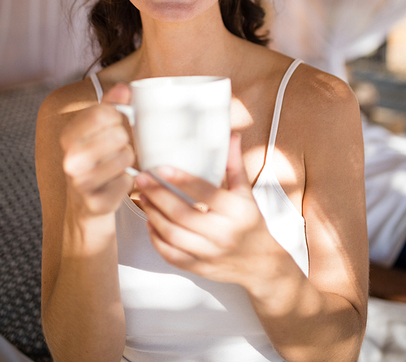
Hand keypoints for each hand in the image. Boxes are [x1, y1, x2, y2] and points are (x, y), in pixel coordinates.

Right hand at [61, 83, 134, 216]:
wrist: (85, 200)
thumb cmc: (96, 157)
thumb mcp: (100, 128)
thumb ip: (112, 104)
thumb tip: (124, 88)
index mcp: (68, 135)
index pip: (103, 112)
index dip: (117, 115)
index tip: (115, 123)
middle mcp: (70, 159)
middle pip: (117, 135)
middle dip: (124, 139)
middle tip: (116, 147)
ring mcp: (81, 184)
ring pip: (125, 158)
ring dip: (127, 159)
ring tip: (117, 163)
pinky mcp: (96, 203)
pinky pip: (127, 182)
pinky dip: (127, 181)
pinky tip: (116, 182)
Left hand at [136, 134, 280, 288]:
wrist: (263, 265)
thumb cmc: (252, 224)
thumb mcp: (247, 193)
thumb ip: (235, 165)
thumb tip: (231, 136)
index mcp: (236, 211)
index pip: (205, 192)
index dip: (181, 180)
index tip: (161, 168)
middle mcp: (223, 233)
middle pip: (182, 213)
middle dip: (158, 195)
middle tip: (142, 179)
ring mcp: (210, 253)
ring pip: (173, 235)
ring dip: (153, 215)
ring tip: (144, 198)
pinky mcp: (200, 268)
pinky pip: (172, 255)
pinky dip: (157, 240)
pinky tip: (150, 224)